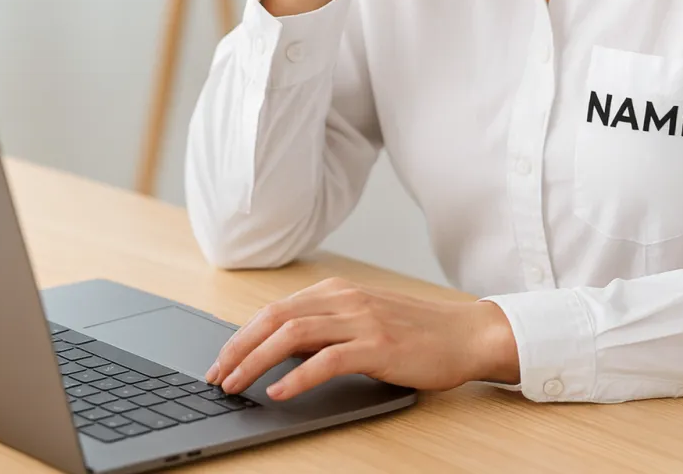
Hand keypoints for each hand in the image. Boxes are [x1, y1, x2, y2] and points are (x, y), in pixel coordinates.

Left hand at [204, 277, 519, 400]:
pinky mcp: (378, 346)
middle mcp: (345, 299)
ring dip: (256, 361)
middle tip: (216, 376)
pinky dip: (297, 377)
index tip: (221, 360)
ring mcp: (361, 320)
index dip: (241, 336)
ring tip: (236, 385)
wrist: (467, 334)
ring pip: (292, 336)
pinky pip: (326, 360)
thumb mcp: (365, 321)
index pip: (275, 310)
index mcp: (338, 291)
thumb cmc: (418, 332)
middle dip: (237, 348)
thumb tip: (281, 350)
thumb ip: (327, 328)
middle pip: (275, 318)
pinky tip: (279, 392)